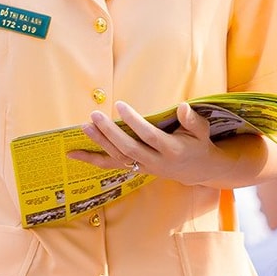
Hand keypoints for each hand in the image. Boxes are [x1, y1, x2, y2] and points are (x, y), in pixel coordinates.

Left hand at [68, 101, 235, 188]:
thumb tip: (182, 106)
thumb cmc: (198, 143)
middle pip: (129, 149)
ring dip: (100, 144)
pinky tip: (74, 153)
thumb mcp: (201, 130)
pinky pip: (111, 166)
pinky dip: (92, 160)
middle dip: (110, 133)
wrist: (198, 170)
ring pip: (118, 159)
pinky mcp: (135, 169)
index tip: (119, 104)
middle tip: (95, 115)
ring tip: (85, 126)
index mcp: (172, 150)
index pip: (149, 136)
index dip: (134, 121)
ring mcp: (144, 168)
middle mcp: (156, 162)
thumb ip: (191, 120)